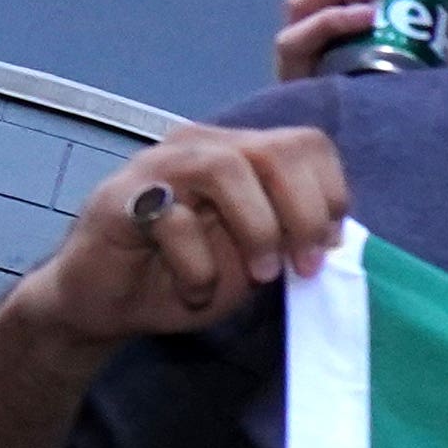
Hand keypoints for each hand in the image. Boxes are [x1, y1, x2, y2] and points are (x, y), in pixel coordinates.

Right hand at [29, 127, 351, 345]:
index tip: (327, 249)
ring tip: (260, 275)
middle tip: (302, 268)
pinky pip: (174, 222)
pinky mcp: (121, 201)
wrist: (111, 303)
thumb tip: (336, 232)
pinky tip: (193, 289)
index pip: (306, 143)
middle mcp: (201, 148)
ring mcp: (157, 168)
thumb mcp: (260, 257)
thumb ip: (293, 234)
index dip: (331, 195)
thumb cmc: (190, 274)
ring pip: (227, 169)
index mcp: (241, 154)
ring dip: (258, 230)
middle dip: (302, 214)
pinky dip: (198, 268)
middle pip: (274, 149)